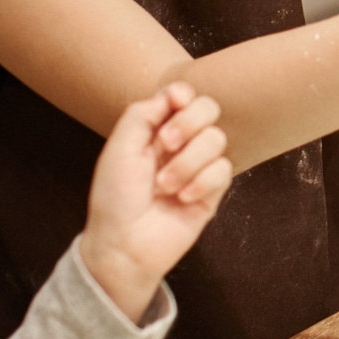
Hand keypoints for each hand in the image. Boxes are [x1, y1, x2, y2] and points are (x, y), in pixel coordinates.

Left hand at [80, 83, 232, 321]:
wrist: (125, 245)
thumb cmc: (115, 198)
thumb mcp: (119, 148)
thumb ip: (143, 112)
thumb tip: (175, 93)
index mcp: (155, 130)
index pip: (183, 96)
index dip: (183, 95)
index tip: (175, 103)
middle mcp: (179, 144)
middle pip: (208, 109)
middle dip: (189, 123)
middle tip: (166, 144)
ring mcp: (198, 167)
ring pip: (217, 140)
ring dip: (188, 162)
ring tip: (165, 186)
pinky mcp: (213, 191)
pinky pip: (223, 170)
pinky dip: (201, 183)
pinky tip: (181, 199)